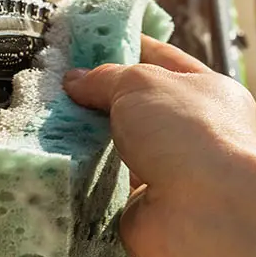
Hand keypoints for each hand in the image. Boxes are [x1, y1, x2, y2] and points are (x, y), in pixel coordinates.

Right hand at [63, 37, 255, 256]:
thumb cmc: (188, 134)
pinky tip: (55, 167)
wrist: (206, 213)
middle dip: (99, 101)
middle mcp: (194, 135)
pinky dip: (85, 183)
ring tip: (46, 126)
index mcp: (209, 93)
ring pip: (120, 152)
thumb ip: (105, 78)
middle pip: (138, 110)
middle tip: (53, 89)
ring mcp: (171, 175)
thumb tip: (75, 81)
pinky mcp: (145, 210)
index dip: (128, 48)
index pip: (164, 61)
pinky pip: (107, 191)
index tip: (86, 43)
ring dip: (89, 144)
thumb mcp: (141, 83)